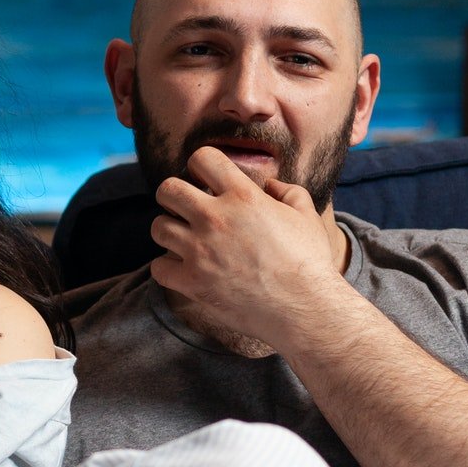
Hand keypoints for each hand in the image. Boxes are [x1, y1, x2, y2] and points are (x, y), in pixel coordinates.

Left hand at [149, 146, 340, 346]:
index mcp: (243, 196)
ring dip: (169, 230)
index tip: (205, 178)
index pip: (202, 158)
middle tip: (185, 207)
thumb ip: (288, 192)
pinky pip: (158, 267)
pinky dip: (167, 267)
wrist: (304, 308)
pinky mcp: (192, 282)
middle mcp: (215, 218)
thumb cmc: (309, 262)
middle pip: (168, 189)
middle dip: (174, 195)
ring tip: (183, 238)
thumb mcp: (306, 215)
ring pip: (158, 227)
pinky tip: (183, 268)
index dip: (201, 164)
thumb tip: (271, 185)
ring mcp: (200, 251)